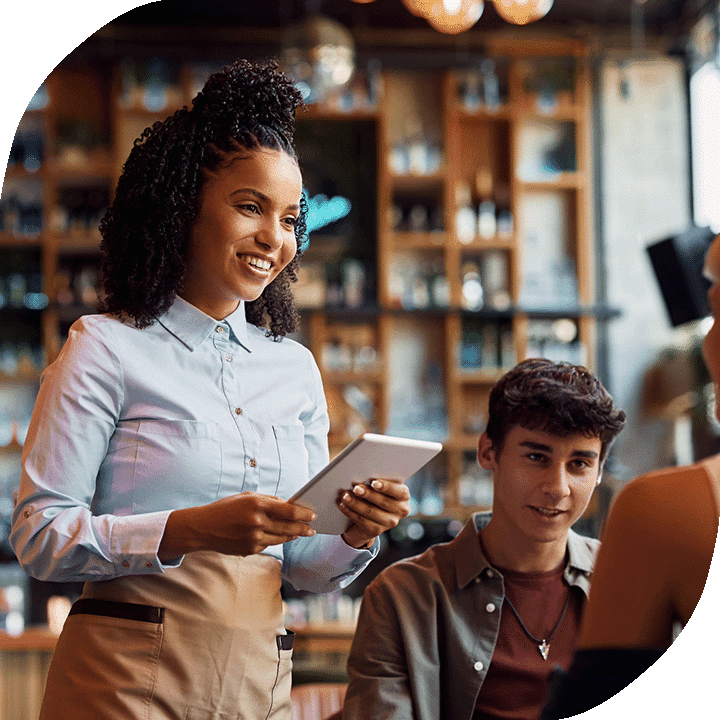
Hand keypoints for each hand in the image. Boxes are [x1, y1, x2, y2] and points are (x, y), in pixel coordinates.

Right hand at [159, 492, 316, 560]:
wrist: (203, 528)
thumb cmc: (226, 508)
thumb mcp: (247, 497)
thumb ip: (269, 501)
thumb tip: (289, 506)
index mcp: (257, 504)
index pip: (288, 510)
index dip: (304, 513)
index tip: (313, 515)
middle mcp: (256, 521)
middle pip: (288, 527)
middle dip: (303, 528)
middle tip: (312, 529)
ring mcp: (253, 538)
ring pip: (281, 538)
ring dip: (293, 536)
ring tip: (300, 533)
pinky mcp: (250, 550)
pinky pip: (269, 545)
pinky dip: (276, 540)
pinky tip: (283, 537)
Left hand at [339, 479, 409, 548]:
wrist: (369, 515)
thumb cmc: (374, 492)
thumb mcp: (378, 485)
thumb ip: (375, 480)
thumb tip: (362, 473)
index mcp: (403, 495)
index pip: (398, 491)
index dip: (386, 487)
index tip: (374, 482)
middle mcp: (400, 510)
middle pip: (383, 502)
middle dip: (367, 494)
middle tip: (355, 488)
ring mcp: (389, 522)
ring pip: (370, 512)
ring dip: (355, 503)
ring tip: (344, 496)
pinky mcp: (376, 531)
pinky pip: (361, 521)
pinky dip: (350, 512)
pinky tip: (342, 505)